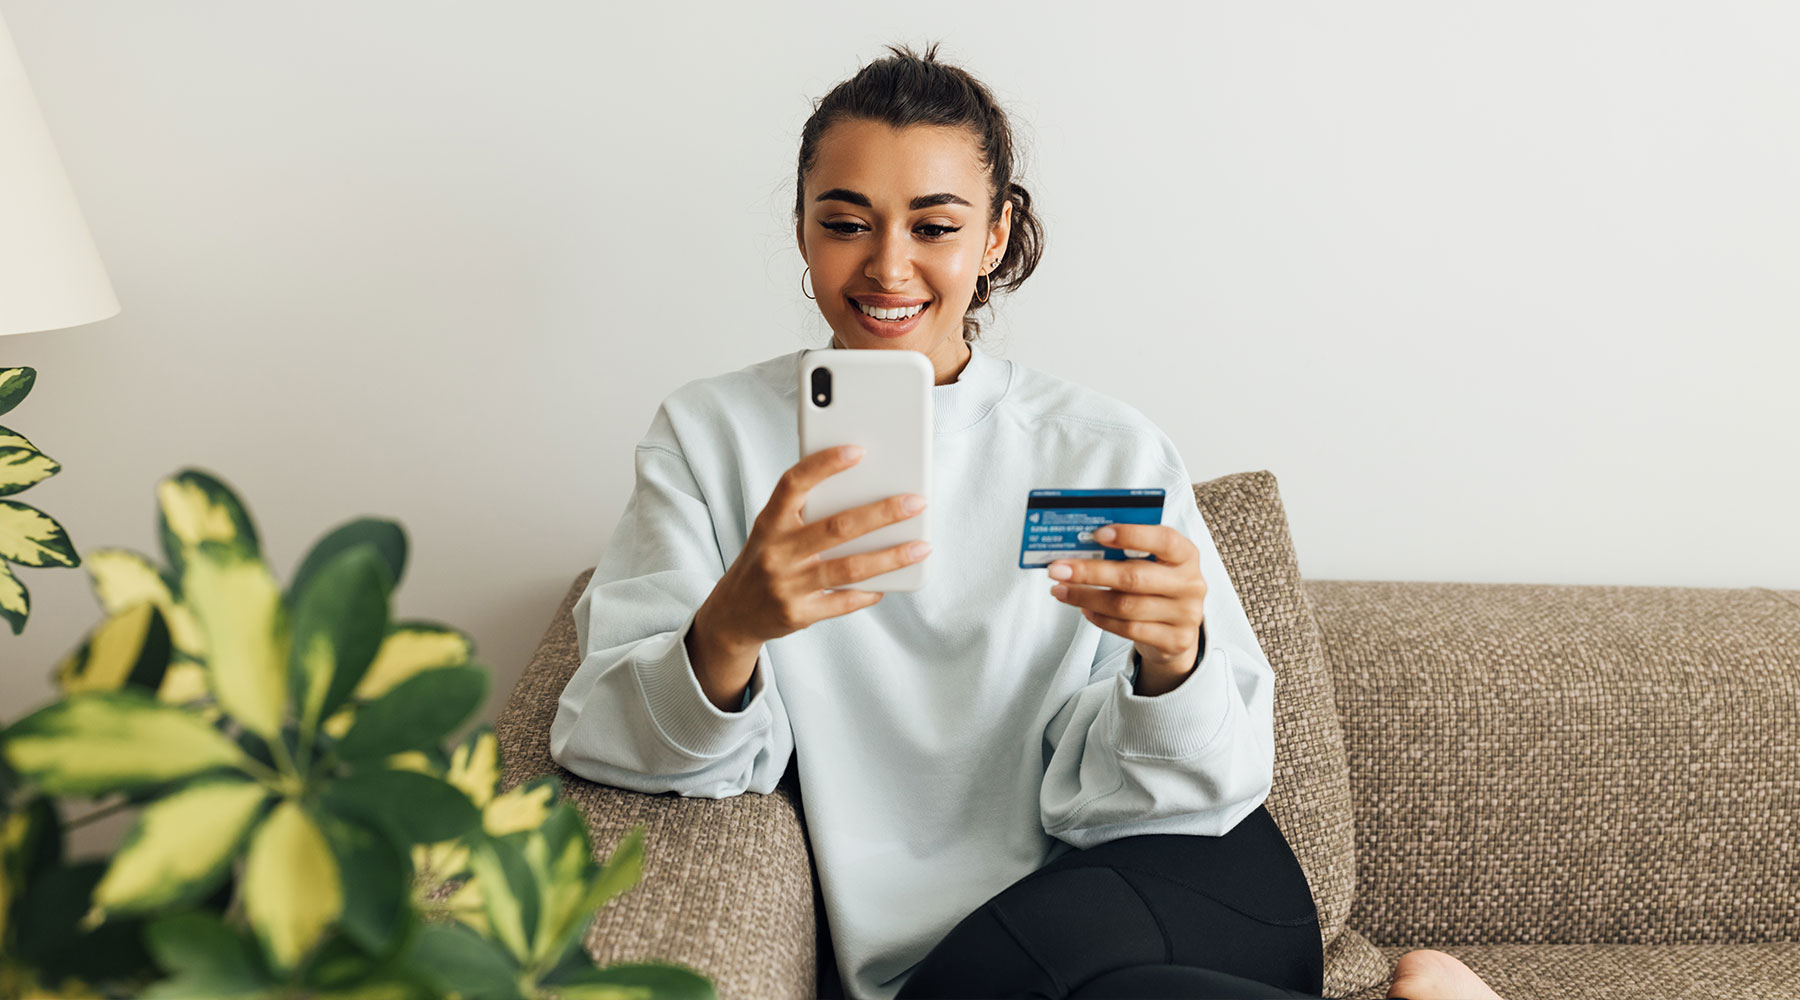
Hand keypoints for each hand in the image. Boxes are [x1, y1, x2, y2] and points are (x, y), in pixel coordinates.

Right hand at [699, 445, 930, 650]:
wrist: (734, 614)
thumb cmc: (766, 560)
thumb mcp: (772, 531)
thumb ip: (805, 512)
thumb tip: (865, 492)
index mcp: (769, 523)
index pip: (793, 484)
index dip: (823, 465)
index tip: (858, 451)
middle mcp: (776, 553)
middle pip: (836, 527)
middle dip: (882, 513)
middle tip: (916, 502)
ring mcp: (787, 586)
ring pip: (849, 568)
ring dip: (891, 556)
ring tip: (922, 546)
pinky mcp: (799, 614)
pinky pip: (844, 602)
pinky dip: (871, 591)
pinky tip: (892, 582)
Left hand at [1047, 523, 1206, 695]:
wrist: (1177, 631)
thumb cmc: (1157, 587)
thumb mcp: (1153, 564)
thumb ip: (1127, 552)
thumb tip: (1080, 544)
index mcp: (1186, 555)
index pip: (1164, 539)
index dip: (1131, 535)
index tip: (1097, 534)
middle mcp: (1190, 584)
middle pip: (1135, 577)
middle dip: (1091, 572)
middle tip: (1058, 568)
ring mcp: (1185, 615)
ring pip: (1126, 606)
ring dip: (1087, 597)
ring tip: (1061, 590)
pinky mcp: (1174, 641)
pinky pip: (1128, 629)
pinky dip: (1101, 619)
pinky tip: (1084, 609)